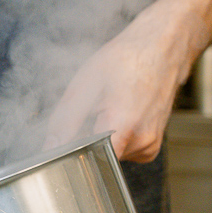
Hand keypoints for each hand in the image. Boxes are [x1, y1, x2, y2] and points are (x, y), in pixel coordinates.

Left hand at [43, 2, 199, 161]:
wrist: (161, 50)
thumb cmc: (126, 60)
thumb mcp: (86, 83)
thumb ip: (65, 120)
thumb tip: (50, 147)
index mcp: (124, 126)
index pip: (89, 162)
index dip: (71, 153)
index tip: (65, 139)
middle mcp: (142, 143)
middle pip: (96, 158)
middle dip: (83, 139)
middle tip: (90, 111)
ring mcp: (149, 147)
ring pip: (107, 155)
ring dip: (98, 136)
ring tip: (108, 108)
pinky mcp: (151, 148)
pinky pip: (121, 151)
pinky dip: (112, 137)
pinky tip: (118, 114)